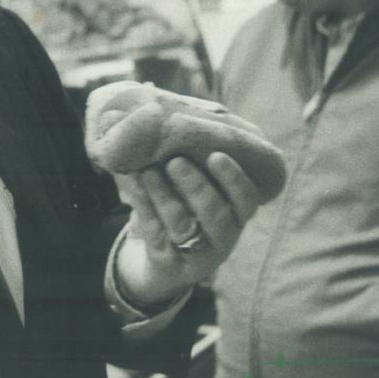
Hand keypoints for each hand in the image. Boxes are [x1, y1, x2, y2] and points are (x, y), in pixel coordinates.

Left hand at [113, 151, 260, 306]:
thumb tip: (181, 113)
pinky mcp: (168, 263)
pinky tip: (132, 181)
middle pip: (215, 215)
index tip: (216, 156)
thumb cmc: (188, 209)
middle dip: (196, 186)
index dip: (234, 179)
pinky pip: (155, 233)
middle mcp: (223, 237)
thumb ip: (199, 161)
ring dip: (163, 194)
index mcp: (236, 215)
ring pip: (182, 224)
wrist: (166, 261)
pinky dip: (143, 204)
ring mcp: (196, 255)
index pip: (246, 200)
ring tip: (148, 170)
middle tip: (176, 162)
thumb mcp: (201, 190)